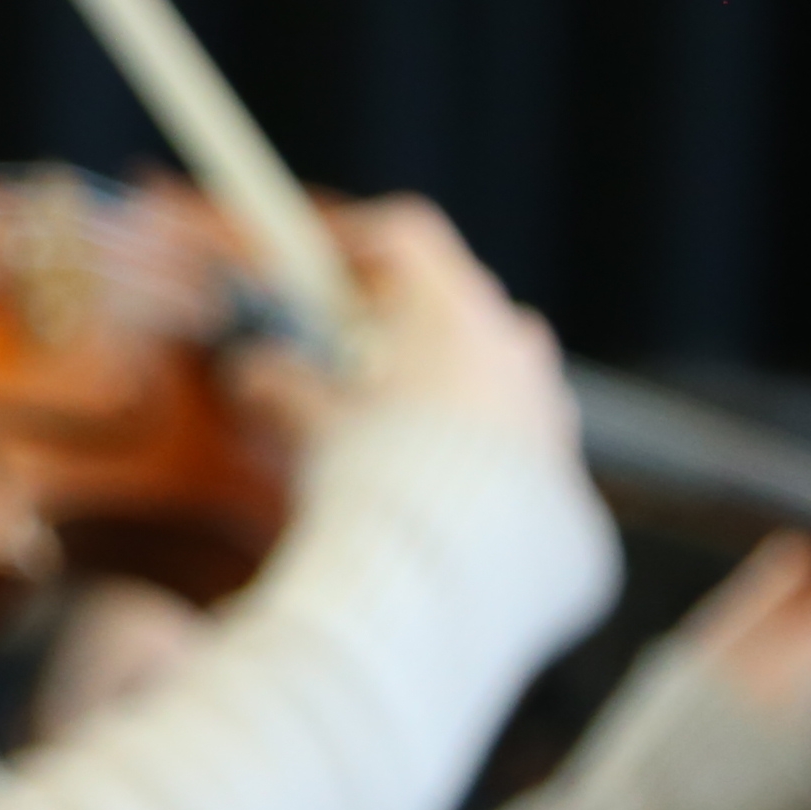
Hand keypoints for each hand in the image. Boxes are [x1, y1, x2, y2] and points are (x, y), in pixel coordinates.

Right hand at [238, 196, 574, 466]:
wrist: (453, 570)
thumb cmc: (379, 479)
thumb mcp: (314, 426)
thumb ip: (282, 385)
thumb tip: (250, 368)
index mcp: (454, 310)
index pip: (405, 238)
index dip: (353, 240)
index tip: (318, 260)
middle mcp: (512, 342)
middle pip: (452, 305)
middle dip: (399, 325)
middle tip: (350, 357)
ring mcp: (546, 401)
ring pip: (488, 370)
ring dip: (441, 386)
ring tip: (391, 433)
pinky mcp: (560, 461)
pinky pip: (511, 431)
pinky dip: (472, 440)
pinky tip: (432, 481)